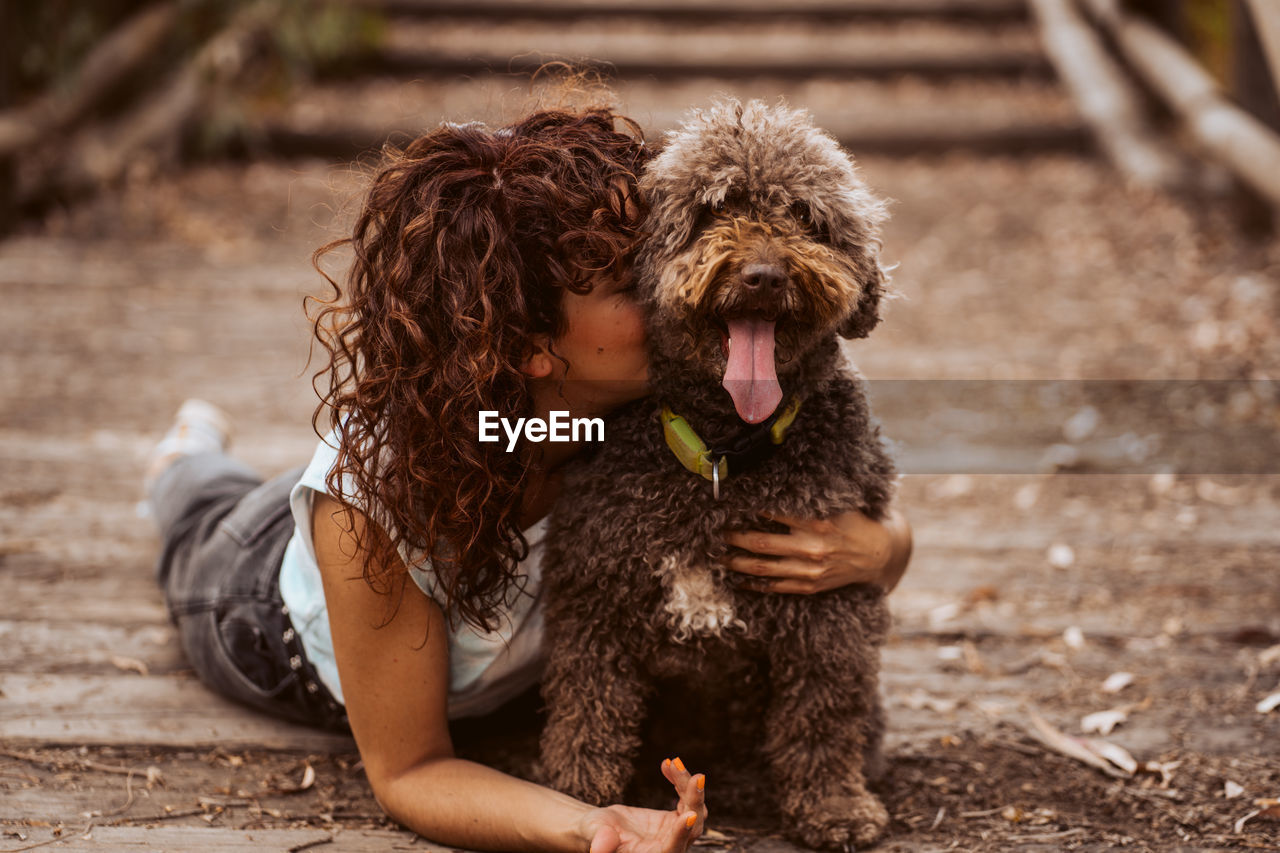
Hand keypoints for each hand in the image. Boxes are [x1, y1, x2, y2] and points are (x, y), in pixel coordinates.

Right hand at [578, 757, 706, 852]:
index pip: (672, 849)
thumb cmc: (595, 833)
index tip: (688, 815)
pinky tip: (668, 764)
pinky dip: (680, 780)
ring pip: (695, 810)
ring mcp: (676, 834)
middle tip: (697, 778)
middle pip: (693, 828)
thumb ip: (601, 841)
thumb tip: (599, 849)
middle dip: (695, 802)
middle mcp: (670, 848)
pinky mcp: (677, 820)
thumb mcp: (596, 834)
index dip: (680, 834)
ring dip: (688, 786)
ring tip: (675, 763)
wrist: (602, 826)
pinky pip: (687, 799)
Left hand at [722, 506, 911, 594]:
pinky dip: (753, 583)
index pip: (773, 512)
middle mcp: (811, 547)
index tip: (729, 503)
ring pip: (762, 567)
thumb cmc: (854, 523)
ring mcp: (809, 570)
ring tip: (717, 556)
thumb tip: (777, 480)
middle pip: (759, 542)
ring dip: (735, 562)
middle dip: (732, 537)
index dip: (748, 508)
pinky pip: (775, 586)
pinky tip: (737, 579)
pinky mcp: (809, 586)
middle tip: (714, 532)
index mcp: (817, 521)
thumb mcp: (838, 503)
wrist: (877, 556)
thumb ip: (811, 496)